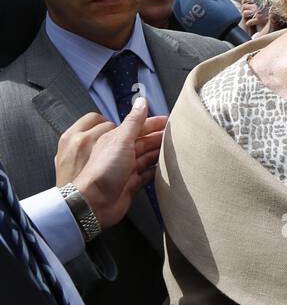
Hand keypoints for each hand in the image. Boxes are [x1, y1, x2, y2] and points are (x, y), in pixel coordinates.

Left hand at [55, 99, 167, 230]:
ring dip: (157, 152)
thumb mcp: (119, 140)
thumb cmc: (102, 170)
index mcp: (108, 138)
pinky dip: (154, 170)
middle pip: (138, 141)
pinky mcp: (127, 185)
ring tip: (175, 148)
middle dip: (156, 136)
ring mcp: (120, 169)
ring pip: (142, 156)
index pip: (131, 125)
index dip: (149, 122)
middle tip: (176, 133)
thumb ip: (133, 121)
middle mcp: (114, 153)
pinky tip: (165, 167)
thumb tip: (142, 100)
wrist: (93, 204)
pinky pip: (143, 174)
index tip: (167, 120)